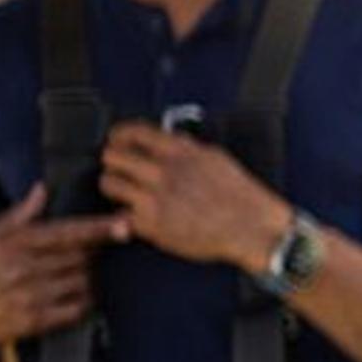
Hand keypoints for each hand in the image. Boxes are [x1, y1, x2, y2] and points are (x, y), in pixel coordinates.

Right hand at [0, 184, 126, 348]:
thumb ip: (19, 214)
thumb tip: (43, 189)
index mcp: (15, 242)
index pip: (67, 232)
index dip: (100, 228)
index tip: (125, 224)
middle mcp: (25, 268)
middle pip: (82, 257)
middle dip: (94, 253)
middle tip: (94, 252)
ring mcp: (30, 296)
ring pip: (82, 282)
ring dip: (89, 276)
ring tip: (81, 273)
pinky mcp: (33, 322)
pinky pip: (75, 309)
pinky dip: (84, 301)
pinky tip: (78, 295)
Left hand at [99, 122, 289, 269]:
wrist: (252, 229)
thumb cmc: (241, 198)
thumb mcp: (216, 159)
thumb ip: (187, 149)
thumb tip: (167, 141)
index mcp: (181, 152)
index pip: (132, 132)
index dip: (119, 136)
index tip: (118, 141)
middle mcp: (163, 172)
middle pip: (112, 155)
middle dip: (114, 162)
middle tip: (121, 170)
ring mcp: (154, 199)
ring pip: (109, 183)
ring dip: (115, 187)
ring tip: (127, 194)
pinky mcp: (151, 225)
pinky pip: (121, 215)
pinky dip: (127, 217)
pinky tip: (141, 216)